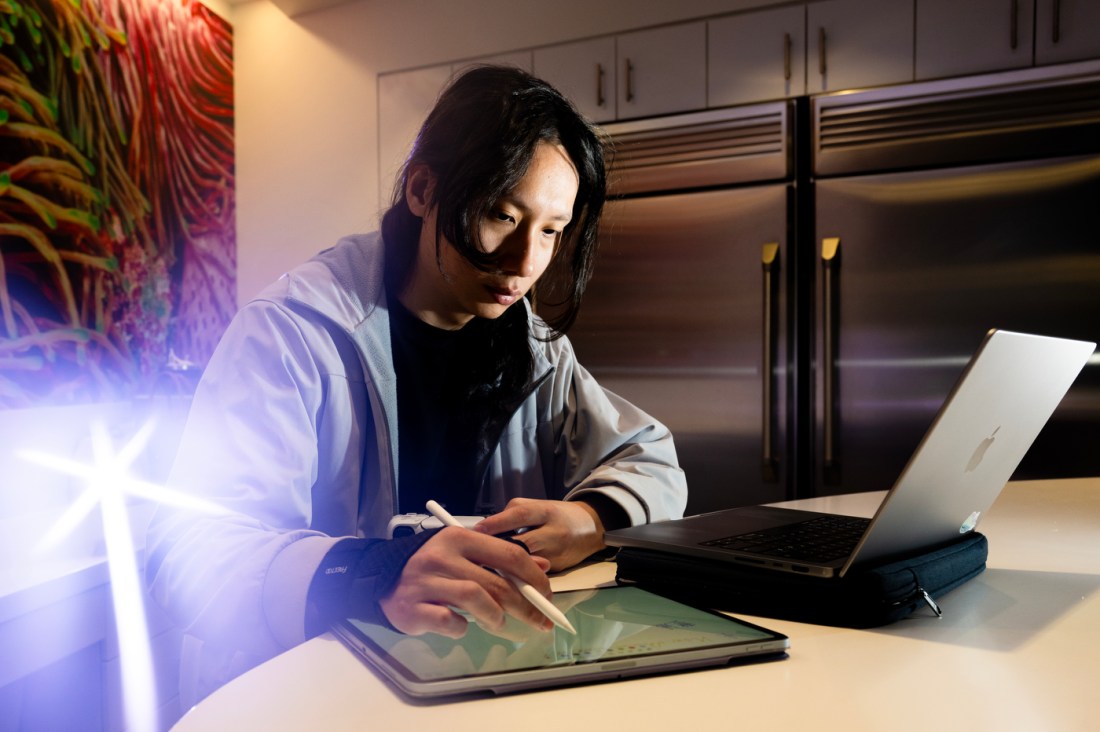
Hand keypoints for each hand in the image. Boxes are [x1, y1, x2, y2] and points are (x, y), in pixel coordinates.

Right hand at [378, 527, 552, 637]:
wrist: (382, 580)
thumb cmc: (432, 566)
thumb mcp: (466, 553)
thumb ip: (502, 557)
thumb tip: (542, 567)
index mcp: (460, 537)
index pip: (510, 555)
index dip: (535, 578)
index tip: (548, 596)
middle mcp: (443, 556)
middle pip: (498, 583)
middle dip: (526, 606)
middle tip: (539, 622)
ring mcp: (426, 582)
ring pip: (476, 600)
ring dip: (495, 617)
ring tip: (498, 623)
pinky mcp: (413, 608)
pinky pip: (448, 622)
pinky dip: (461, 627)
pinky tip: (462, 626)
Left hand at [473, 498, 605, 570]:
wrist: (593, 528)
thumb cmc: (559, 515)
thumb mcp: (540, 507)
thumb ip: (515, 514)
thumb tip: (487, 528)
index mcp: (546, 511)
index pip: (520, 515)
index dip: (498, 522)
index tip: (478, 530)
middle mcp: (553, 532)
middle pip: (522, 545)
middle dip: (498, 553)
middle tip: (476, 558)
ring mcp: (556, 552)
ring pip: (527, 564)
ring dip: (507, 570)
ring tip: (485, 572)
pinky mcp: (559, 569)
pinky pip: (534, 574)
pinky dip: (519, 577)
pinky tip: (503, 580)